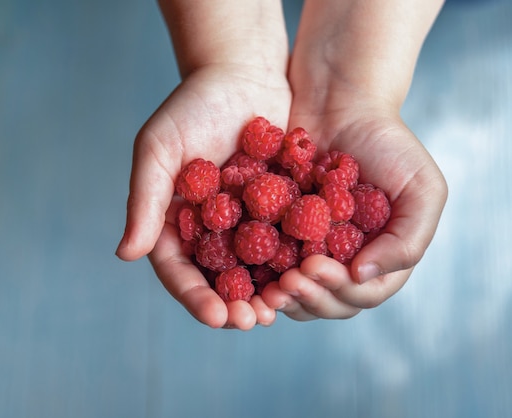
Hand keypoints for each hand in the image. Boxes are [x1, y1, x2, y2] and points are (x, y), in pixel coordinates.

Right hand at [116, 64, 291, 328]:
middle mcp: (207, 228)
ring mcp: (243, 221)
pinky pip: (283, 243)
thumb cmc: (193, 105)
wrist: (243, 72)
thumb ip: (144, 200)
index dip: (194, 296)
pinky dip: (291, 263)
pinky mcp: (277, 209)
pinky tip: (306, 277)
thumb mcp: (159, 148)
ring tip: (280, 311)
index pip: (178, 269)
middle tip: (253, 322)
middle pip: (216, 280)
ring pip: (252, 270)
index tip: (216, 316)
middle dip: (232, 306)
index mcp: (173, 220)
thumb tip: (125, 255)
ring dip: (264, 294)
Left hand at [262, 95, 447, 319]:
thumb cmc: (387, 142)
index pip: (362, 293)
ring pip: (297, 291)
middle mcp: (344, 260)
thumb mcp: (422, 188)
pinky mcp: (278, 234)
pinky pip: (267, 264)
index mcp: (380, 257)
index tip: (314, 267)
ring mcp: (310, 249)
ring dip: (282, 297)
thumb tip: (364, 276)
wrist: (338, 102)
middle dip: (308, 297)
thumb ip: (408, 240)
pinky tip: (246, 272)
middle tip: (287, 283)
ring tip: (267, 288)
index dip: (339, 290)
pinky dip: (258, 275)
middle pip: (328, 301)